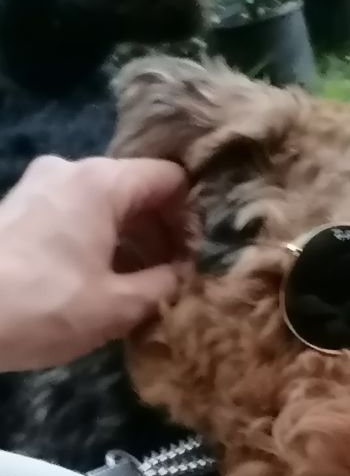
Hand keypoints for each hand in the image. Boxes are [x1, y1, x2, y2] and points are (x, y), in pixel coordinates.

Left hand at [0, 155, 186, 371]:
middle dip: (163, 232)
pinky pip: (77, 213)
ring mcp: (41, 185)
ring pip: (107, 202)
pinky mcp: (20, 207)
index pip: (172, 178)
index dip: (196, 216)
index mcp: (102, 182)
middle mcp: (71, 169)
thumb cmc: (41, 306)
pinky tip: (103, 280)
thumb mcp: (117, 306)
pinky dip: (99, 240)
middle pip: (139, 188)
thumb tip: (188, 275)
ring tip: (143, 285)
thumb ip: (165, 285)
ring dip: (131, 239)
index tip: (203, 256)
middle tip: (179, 276)